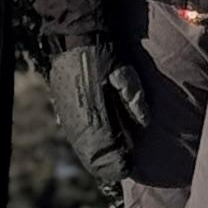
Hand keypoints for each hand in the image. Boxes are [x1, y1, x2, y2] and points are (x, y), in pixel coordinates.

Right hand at [49, 39, 149, 204]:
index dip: (117, 164)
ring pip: (81, 149)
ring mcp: (67, 117)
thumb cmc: (103, 56)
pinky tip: (93, 151)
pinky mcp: (62, 110)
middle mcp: (77, 121)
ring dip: (95, 159)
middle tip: (122, 169)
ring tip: (109, 165)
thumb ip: (134, 99)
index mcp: (93, 115)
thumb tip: (145, 123)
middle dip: (107, 166)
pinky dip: (85, 147)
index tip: (128, 166)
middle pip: (92, 156)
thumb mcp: (124, 75)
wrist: (75, 38)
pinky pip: (74, 137)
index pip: (105, 153)